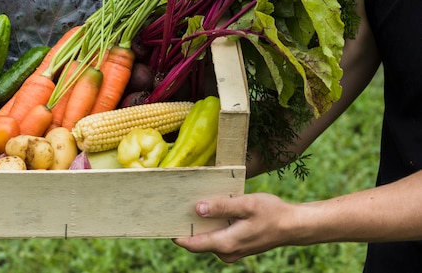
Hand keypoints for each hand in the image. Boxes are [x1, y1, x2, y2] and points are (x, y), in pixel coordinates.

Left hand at [173, 193, 299, 262]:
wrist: (293, 226)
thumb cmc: (272, 213)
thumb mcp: (246, 205)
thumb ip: (222, 207)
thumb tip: (198, 209)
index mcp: (226, 243)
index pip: (192, 243)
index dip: (175, 234)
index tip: (162, 221)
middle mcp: (226, 252)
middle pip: (197, 241)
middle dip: (185, 226)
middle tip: (173, 207)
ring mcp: (231, 251)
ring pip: (207, 238)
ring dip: (199, 224)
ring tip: (189, 204)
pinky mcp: (236, 246)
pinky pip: (216, 236)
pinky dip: (210, 225)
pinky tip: (209, 209)